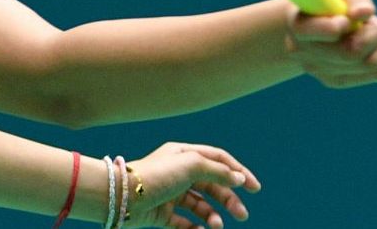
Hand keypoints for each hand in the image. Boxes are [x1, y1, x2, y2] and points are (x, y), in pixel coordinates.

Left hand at [122, 142, 259, 228]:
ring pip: (199, 205)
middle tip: (242, 215)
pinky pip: (183, 222)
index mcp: (184, 154)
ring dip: (213, 216)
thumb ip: (218, 171)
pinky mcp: (160, 213)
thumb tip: (238, 178)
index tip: (254, 188)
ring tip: (217, 226)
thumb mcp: (191, 165)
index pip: (218, 160)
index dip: (238, 172)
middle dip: (229, 200)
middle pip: (212, 185)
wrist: (122, 196)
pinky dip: (195, 228)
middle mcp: (178, 172)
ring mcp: (169, 193)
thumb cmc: (156, 175)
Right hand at [283, 0, 376, 87]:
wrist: (315, 20)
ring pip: (369, 65)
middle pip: (351, 53)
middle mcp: (303, 53)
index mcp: (299, 25)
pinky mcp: (336, 80)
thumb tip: (366, 13)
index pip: (328, 33)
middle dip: (375, 34)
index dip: (344, 25)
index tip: (348, 18)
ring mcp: (318, 71)